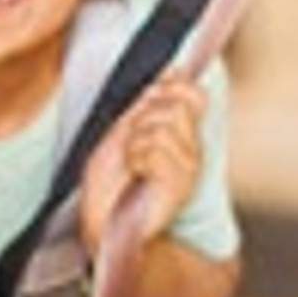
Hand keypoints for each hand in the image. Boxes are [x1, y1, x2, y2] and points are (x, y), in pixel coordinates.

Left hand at [78, 74, 207, 259]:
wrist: (105, 224)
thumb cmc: (110, 184)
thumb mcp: (123, 131)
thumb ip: (147, 104)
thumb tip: (171, 72)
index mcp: (179, 134)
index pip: (192, 94)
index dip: (170, 88)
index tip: (147, 102)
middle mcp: (190, 149)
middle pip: (174, 105)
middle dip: (142, 120)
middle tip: (132, 147)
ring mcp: (188, 166)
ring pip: (161, 127)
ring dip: (134, 145)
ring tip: (132, 166)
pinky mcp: (181, 183)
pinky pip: (155, 150)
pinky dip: (135, 160)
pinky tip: (137, 177)